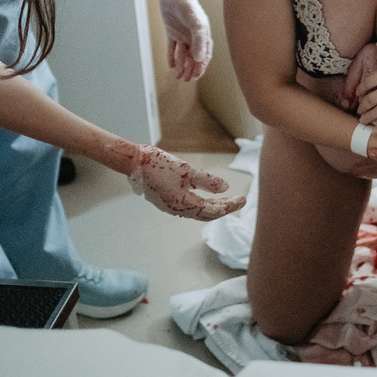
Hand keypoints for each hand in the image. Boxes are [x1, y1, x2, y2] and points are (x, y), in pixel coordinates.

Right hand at [127, 144, 245, 220]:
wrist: (134, 162)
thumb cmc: (158, 164)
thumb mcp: (186, 170)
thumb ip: (206, 180)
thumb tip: (225, 188)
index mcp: (183, 203)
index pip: (213, 210)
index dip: (229, 206)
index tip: (243, 200)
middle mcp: (177, 209)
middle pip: (206, 214)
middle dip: (224, 208)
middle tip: (239, 201)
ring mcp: (170, 206)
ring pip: (197, 212)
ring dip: (212, 208)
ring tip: (225, 202)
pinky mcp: (165, 200)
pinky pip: (188, 208)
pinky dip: (201, 205)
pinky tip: (204, 199)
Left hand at [151, 0, 211, 80]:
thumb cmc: (188, 7)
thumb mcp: (196, 25)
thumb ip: (198, 42)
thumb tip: (199, 60)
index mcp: (204, 35)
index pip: (204, 55)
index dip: (201, 66)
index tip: (196, 76)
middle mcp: (194, 36)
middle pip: (194, 57)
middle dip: (191, 70)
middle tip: (186, 81)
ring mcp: (183, 35)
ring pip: (183, 54)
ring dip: (182, 66)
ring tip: (178, 77)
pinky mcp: (173, 32)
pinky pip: (173, 48)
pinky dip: (172, 57)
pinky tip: (171, 66)